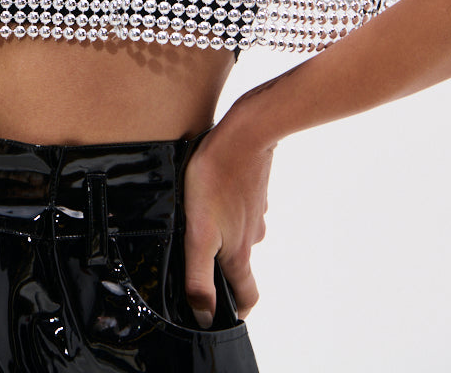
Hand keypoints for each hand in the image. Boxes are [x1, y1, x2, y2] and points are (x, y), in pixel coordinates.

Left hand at [182, 112, 274, 326]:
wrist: (244, 135)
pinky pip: (240, 207)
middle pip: (240, 265)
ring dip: (223, 234)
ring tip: (197, 221)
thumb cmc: (215, 180)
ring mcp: (256, 211)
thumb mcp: (198, 234)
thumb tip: (205, 316)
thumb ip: (199, 278)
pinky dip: (228, 208)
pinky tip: (210, 194)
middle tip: (195, 257)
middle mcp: (252, 236)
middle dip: (220, 268)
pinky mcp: (254, 189)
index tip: (220, 314)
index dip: (235, 311)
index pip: (247, 297)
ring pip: (240, 234)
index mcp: (239, 253)